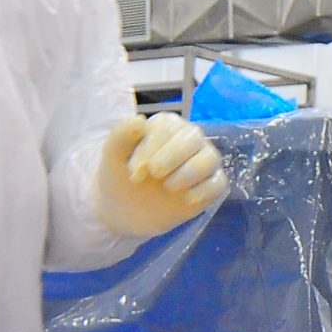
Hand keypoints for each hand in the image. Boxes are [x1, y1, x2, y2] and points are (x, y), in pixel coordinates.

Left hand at [93, 112, 227, 236]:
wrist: (125, 211)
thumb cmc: (120, 177)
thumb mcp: (113, 156)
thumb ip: (121, 136)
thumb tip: (141, 120)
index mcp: (165, 126)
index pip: (168, 127)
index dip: (152, 147)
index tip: (135, 171)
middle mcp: (188, 138)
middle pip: (194, 137)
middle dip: (173, 156)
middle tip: (154, 173)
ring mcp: (202, 161)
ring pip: (210, 158)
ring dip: (190, 172)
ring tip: (169, 187)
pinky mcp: (210, 185)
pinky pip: (219, 183)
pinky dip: (204, 191)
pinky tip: (186, 200)